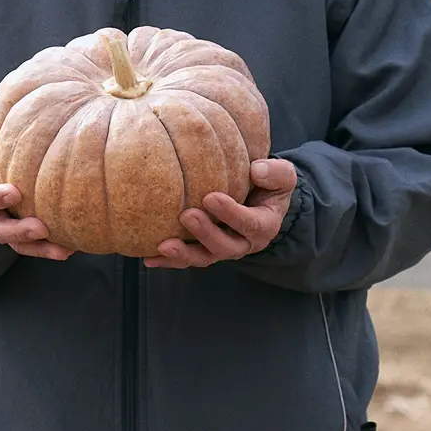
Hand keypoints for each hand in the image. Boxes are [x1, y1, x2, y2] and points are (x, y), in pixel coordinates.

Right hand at [0, 126, 72, 260]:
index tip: (15, 193)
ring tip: (62, 250)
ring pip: (18, 243)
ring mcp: (3, 224)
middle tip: (41, 228)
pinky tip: (71, 247)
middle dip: (19, 231)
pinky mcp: (20, 228)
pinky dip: (49, 247)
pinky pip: (33, 243)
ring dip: (39, 248)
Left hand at [143, 158, 297, 269]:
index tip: (211, 197)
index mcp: (264, 225)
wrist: (257, 197)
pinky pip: (186, 259)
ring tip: (164, 245)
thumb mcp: (282, 176)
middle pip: (225, 247)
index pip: (250, 224)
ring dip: (184, 254)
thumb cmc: (268, 184)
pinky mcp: (204, 250)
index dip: (232, 214)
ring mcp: (221, 249)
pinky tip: (149, 257)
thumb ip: (276, 173)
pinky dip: (168, 261)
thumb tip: (256, 170)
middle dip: (205, 234)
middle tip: (187, 215)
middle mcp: (243, 243)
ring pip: (204, 258)